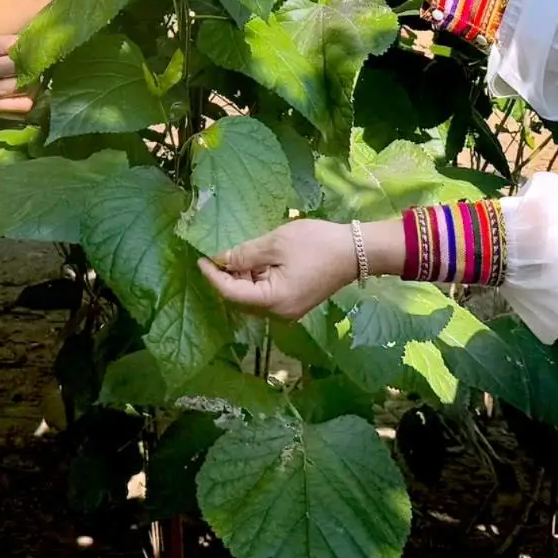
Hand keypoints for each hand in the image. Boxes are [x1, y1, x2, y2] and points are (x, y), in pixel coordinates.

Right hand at [0, 32, 31, 118]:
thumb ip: (6, 42)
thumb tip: (30, 41)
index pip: (18, 63)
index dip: (30, 55)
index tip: (34, 49)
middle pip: (25, 83)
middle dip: (34, 72)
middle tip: (34, 63)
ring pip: (26, 101)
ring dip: (32, 88)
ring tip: (30, 77)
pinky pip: (18, 112)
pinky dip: (25, 101)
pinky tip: (24, 91)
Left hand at [198, 218, 361, 319]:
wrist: (356, 251)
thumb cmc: (316, 244)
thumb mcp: (276, 243)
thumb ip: (245, 254)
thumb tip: (221, 259)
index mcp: (273, 301)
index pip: (232, 293)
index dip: (213, 276)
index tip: (200, 259)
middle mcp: (279, 313)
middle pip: (242, 298)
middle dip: (228, 276)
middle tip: (220, 252)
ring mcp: (288, 310)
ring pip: (254, 296)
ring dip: (243, 276)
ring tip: (241, 251)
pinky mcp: (295, 302)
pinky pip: (268, 294)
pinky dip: (258, 278)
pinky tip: (258, 259)